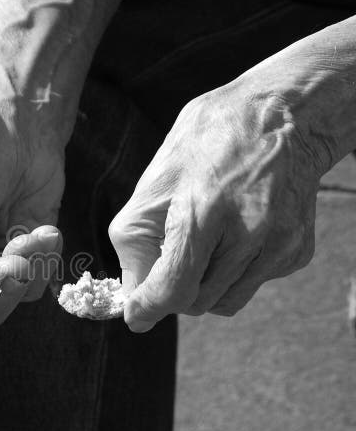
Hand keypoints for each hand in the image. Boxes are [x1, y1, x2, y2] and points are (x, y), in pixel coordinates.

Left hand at [109, 82, 327, 331]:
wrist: (284, 114)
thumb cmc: (209, 140)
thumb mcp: (157, 179)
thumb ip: (136, 240)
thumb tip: (132, 296)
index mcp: (205, 211)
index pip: (173, 288)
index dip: (147, 308)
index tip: (134, 316)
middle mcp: (250, 235)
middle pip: (196, 302)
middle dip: (171, 291)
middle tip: (165, 259)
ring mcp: (279, 246)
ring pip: (223, 301)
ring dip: (200, 285)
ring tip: (201, 240)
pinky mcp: (296, 251)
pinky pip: (250, 284)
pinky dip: (230, 271)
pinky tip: (232, 232)